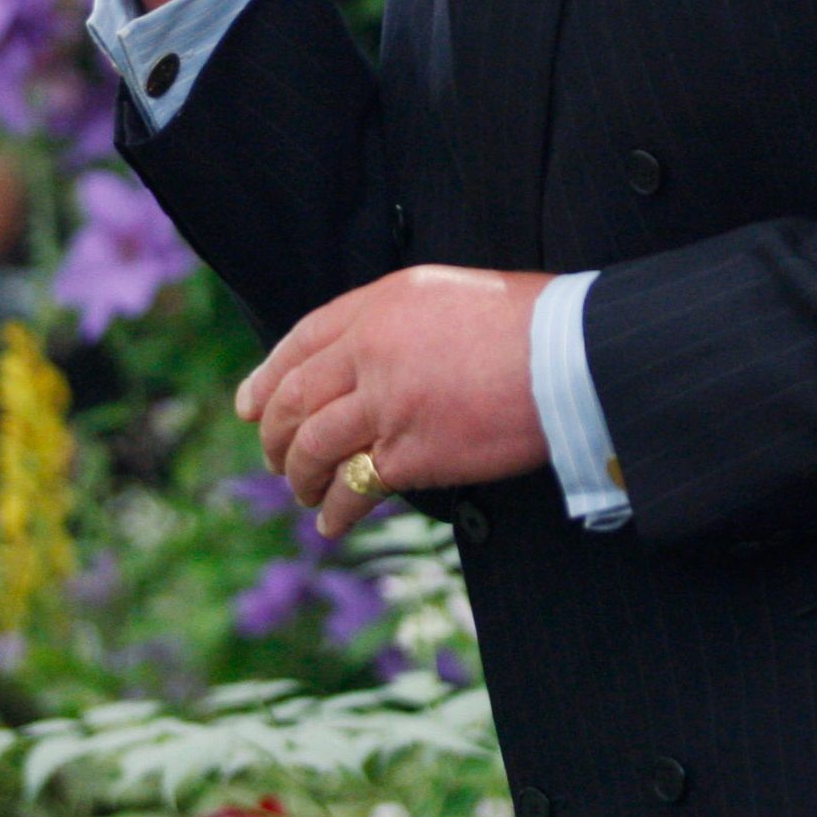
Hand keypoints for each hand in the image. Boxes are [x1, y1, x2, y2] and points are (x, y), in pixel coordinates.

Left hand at [235, 266, 552, 538]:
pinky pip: (356, 485)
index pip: (301, 340)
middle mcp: (370, 350)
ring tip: (301, 492)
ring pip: (314, 443)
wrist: (568, 352)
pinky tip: (331, 522)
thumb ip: (393, 321)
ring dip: (299, 474)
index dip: (267, 377)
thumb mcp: (442, 294)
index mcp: (377, 306)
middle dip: (274, 433)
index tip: (249, 405)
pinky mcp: (413, 452)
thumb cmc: (522, 322)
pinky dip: (337, 508)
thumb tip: (366, 354)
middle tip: (272, 456)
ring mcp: (387, 403)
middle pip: (295, 396)